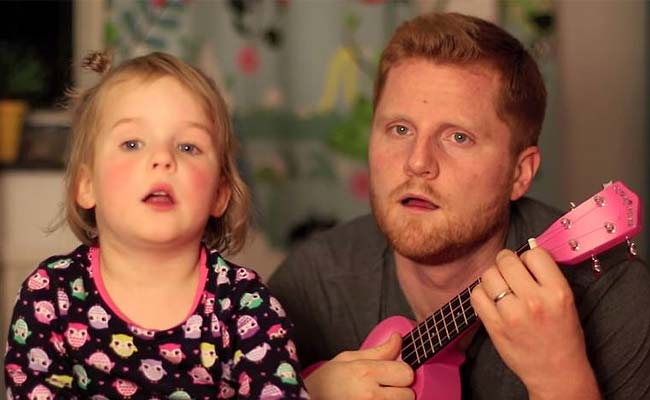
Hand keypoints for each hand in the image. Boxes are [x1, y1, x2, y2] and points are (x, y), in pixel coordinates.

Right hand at [304, 333, 414, 399]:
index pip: (406, 373)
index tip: (393, 373)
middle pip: (408, 394)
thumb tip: (398, 339)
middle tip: (385, 388)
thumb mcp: (348, 358)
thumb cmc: (326, 381)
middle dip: (400, 390)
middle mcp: (371, 395)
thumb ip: (378, 351)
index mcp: (366, 372)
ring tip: (378, 397)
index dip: (402, 372)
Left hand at [471, 248, 599, 399]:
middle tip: (509, 274)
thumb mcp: (566, 302)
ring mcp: (512, 314)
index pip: (534, 254)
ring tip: (501, 288)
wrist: (556, 373)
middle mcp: (534, 300)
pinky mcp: (494, 326)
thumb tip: (526, 251)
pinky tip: (491, 301)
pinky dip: (480, 294)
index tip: (527, 267)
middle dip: (506, 263)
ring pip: (489, 275)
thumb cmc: (563, 336)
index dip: (528, 258)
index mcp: (558, 292)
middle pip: (506, 261)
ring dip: (492, 278)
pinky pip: (476, 294)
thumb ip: (546, 277)